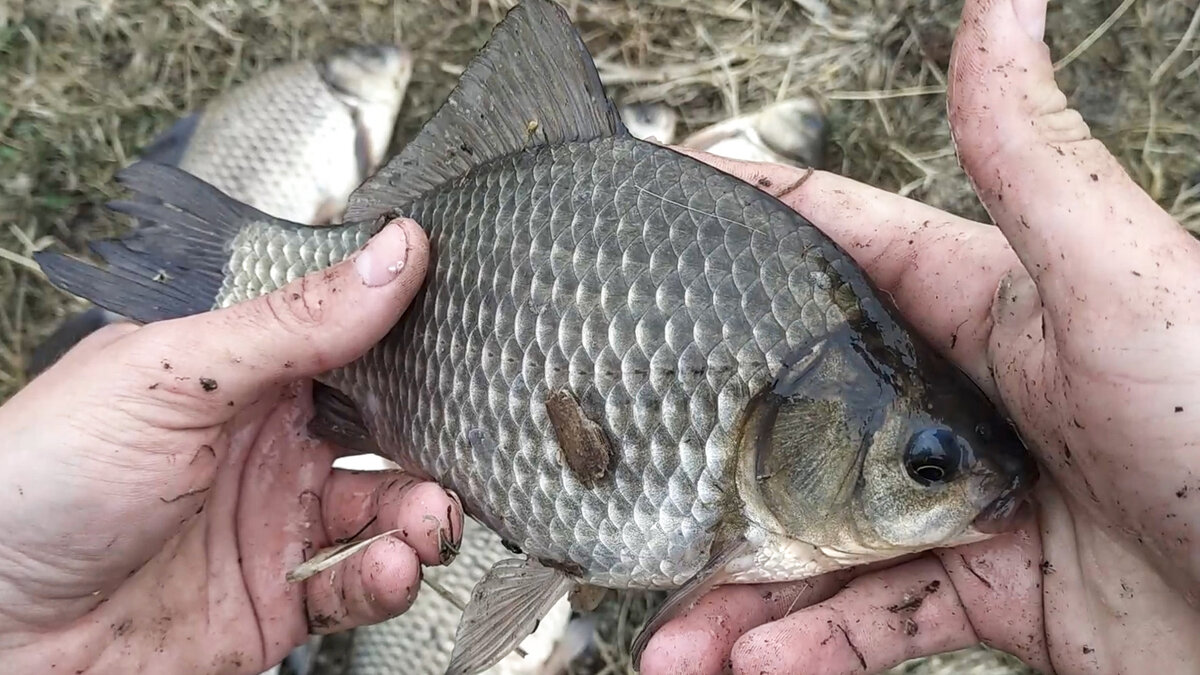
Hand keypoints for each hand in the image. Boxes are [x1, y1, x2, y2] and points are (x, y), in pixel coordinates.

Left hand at [0, 218, 463, 673]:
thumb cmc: (39, 479)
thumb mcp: (172, 375)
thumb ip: (294, 322)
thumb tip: (394, 253)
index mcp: (240, 375)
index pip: (350, 343)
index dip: (409, 339)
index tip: (467, 334)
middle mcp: (264, 445)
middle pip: (385, 432)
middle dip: (433, 439)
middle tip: (465, 442)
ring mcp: (273, 525)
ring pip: (386, 511)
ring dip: (421, 514)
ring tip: (424, 522)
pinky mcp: (278, 601)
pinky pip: (359, 587)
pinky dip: (387, 580)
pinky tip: (388, 568)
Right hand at [643, 0, 1199, 671]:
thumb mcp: (1120, 274)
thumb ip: (1030, 152)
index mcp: (977, 302)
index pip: (831, 243)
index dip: (737, 221)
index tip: (639, 215)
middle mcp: (956, 397)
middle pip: (795, 418)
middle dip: (712, 459)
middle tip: (627, 483)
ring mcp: (964, 500)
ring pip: (819, 543)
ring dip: (741, 594)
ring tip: (676, 639)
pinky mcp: (986, 589)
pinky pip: (873, 621)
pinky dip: (808, 649)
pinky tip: (744, 665)